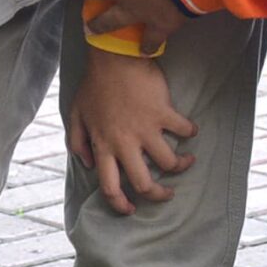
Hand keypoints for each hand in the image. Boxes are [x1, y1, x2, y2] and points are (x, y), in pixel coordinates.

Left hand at [66, 51, 196, 214]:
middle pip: (144, 184)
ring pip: (169, 162)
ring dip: (181, 165)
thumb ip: (78, 142)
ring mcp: (145, 129)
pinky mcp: (163, 113)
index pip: (110, 187)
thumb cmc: (94, 85)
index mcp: (103, 146)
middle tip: (167, 193)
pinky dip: (190, 132)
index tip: (131, 209)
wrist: (113, 57)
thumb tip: (87, 163)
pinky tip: (190, 130)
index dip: (120, 204)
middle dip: (158, 195)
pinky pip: (184, 130)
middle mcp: (125, 143)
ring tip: (185, 161)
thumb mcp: (76, 114)